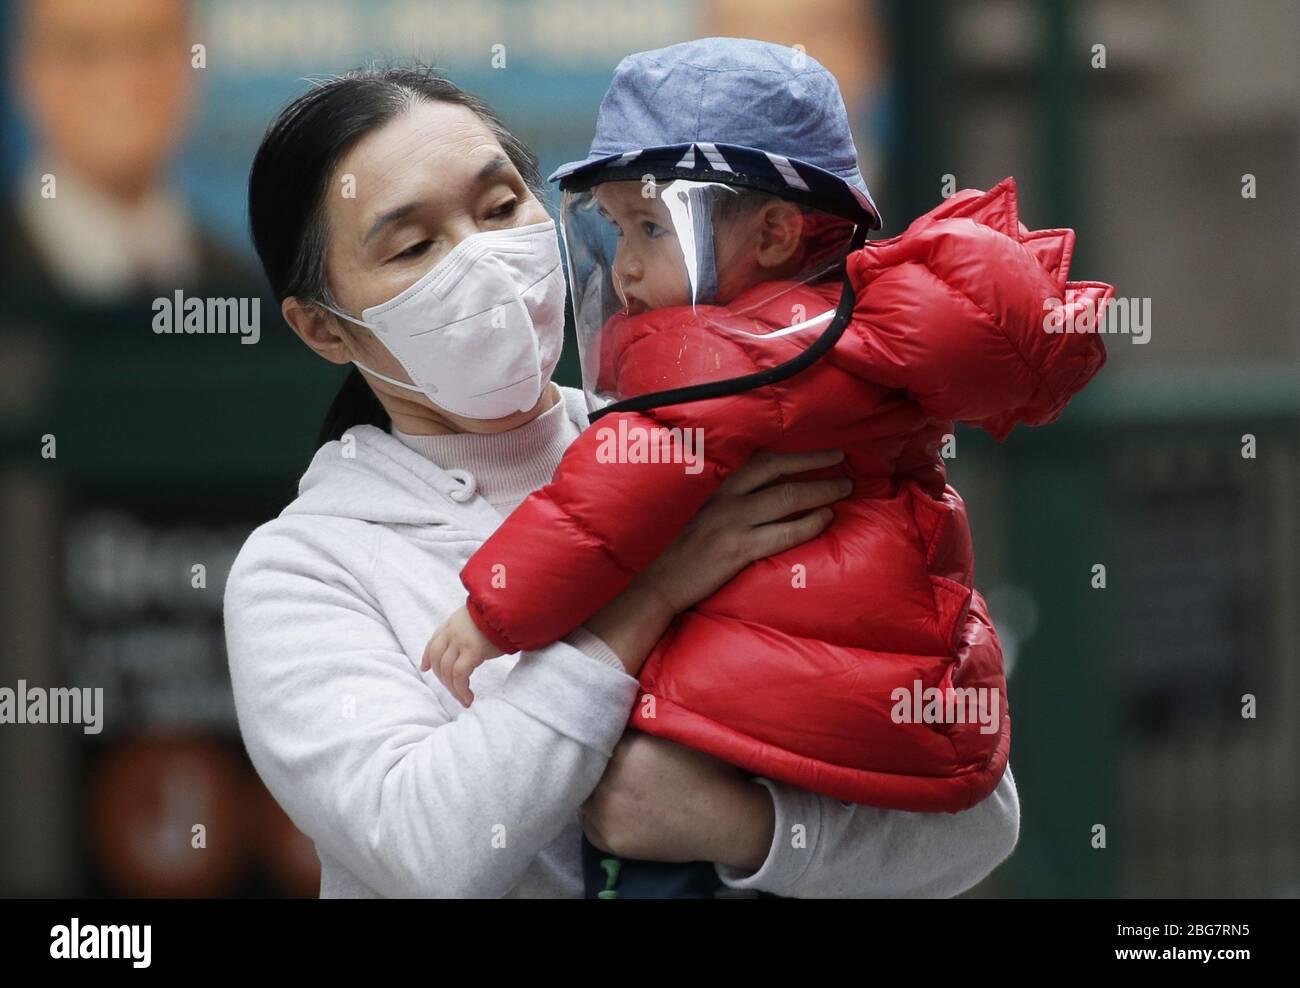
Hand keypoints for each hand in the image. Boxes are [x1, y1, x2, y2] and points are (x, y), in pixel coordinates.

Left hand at [421, 604, 502, 706]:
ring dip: (453, 689)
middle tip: (454, 690)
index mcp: (452, 622)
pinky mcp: (473, 651)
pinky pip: (460, 675)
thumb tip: (472, 646)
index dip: (428, 657)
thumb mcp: (478, 617)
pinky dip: (461, 689)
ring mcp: (460, 641)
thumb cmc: (500, 614)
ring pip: (447, 670)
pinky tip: (468, 698)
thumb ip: (468, 628)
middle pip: (438, 660)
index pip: (434, 641)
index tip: (426, 668)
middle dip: (442, 678)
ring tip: (463, 699)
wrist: (511, 607)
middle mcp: (452, 631)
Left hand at [580, 733, 775, 871]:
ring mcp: (604, 814)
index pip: (597, 733)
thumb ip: (643, 718)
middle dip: (598, 761)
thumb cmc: (708, 771)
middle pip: (587, 764)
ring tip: (618, 785)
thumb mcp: (677, 732)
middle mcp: (608, 782)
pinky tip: (620, 809)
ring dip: (594, 787)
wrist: (725, 821)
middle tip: (614, 762)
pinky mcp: (607, 840)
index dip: (604, 732)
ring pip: (583, 793)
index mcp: (625, 749)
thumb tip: (617, 703)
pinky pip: (589, 822)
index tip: (612, 734)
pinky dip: (598, 815)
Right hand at [634, 447, 850, 614]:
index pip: (765, 462)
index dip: (800, 455)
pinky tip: (825, 519)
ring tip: (844, 490)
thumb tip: (777, 490)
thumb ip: (739, 501)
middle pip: (779, 473)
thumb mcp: (712, 514)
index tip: (826, 454)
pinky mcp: (739, 550)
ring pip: (786, 499)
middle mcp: (728, 501)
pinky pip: (783, 533)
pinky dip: (809, 523)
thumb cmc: (691, 551)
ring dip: (820, 491)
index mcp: (723, 491)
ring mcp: (734, 524)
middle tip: (843, 464)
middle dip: (815, 466)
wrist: (664, 582)